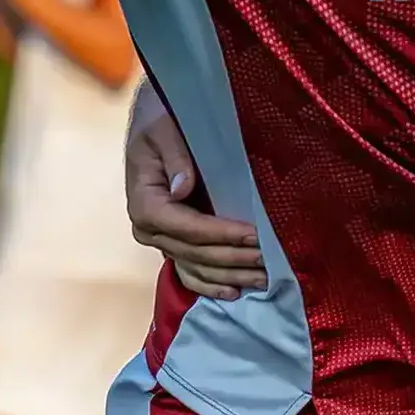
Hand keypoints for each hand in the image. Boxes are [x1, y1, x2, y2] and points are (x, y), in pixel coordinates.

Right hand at [126, 97, 266, 299]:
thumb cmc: (161, 121)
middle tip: (269, 261)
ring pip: (195, 267)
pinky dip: (210, 284)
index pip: (187, 228)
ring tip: (262, 280)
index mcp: (145, 202)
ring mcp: (160, 238)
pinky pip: (189, 271)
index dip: (221, 235)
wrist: (153, 124)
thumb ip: (175, 157)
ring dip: (229, 276)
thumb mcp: (164, 130)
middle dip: (233, 258)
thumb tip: (182, 189)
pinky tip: (234, 292)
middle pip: (195, 252)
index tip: (254, 235)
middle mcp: (149, 227)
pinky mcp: (173, 241)